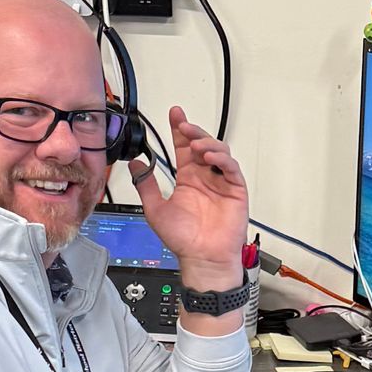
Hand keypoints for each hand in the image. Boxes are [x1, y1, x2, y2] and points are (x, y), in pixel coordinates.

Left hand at [131, 108, 249, 281]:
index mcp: (188, 179)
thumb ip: (146, 185)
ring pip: (219, 152)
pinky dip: (222, 160)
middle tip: (183, 125)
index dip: (180, 129)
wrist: (202, 258)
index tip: (175, 113)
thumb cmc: (183, 240)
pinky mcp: (235, 190)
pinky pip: (232, 169)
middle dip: (193, 131)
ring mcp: (221, 182)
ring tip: (195, 145)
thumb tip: (136, 164)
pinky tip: (209, 158)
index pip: (183, 147)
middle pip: (202, 144)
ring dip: (207, 143)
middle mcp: (205, 177)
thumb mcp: (155, 209)